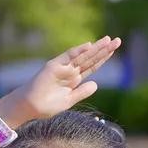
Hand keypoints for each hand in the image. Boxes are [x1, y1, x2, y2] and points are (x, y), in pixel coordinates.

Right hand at [0, 36, 120, 127]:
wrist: (30, 107)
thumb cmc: (46, 106)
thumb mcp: (69, 101)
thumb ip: (82, 92)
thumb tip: (96, 84)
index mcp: (74, 79)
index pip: (92, 66)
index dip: (103, 58)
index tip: (114, 51)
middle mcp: (70, 71)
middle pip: (90, 59)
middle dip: (104, 50)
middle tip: (118, 41)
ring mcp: (62, 67)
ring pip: (82, 56)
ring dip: (95, 48)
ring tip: (108, 40)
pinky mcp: (54, 65)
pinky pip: (68, 56)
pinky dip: (78, 51)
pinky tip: (89, 45)